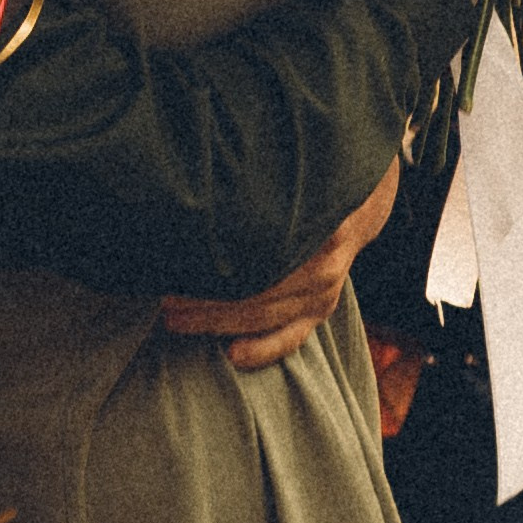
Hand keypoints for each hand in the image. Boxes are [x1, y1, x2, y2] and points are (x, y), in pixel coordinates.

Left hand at [157, 159, 399, 371]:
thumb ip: (249, 186)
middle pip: (252, 290)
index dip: (206, 270)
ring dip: (217, 321)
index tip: (168, 271)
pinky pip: (293, 334)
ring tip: (176, 320)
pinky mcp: (325, 302)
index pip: (250, 260)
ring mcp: (325, 285)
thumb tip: (196, 188)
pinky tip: (234, 355)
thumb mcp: (282, 167)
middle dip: (202, 299)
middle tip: (162, 301)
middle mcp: (320, 258)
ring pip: (265, 315)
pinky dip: (264, 347)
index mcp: (308, 222)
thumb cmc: (310, 170)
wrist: (359, 183)